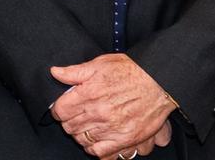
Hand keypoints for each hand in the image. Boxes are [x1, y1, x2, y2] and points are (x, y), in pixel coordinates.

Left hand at [49, 54, 175, 157]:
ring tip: (85, 128)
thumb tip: (55, 72)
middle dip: (68, 122)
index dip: (58, 110)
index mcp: (88, 93)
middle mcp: (98, 112)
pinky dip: (94, 149)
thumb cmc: (131, 70)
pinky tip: (95, 141)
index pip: (60, 110)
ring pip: (82, 139)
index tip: (62, 109)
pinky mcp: (125, 138)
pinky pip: (101, 152)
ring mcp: (111, 127)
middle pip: (69, 126)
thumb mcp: (99, 64)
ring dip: (80, 135)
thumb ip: (74, 71)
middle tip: (74, 118)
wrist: (159, 81)